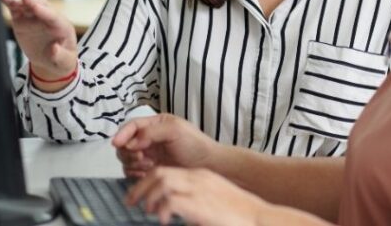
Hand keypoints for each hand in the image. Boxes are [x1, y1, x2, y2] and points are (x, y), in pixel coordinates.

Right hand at [1, 0, 77, 81]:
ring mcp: (35, 18)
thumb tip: (54, 49)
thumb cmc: (61, 60)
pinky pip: (17, 10)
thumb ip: (60, 55)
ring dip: (19, 1)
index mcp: (62, 27)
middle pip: (41, 6)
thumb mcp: (64, 61)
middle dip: (33, 1)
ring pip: (28, 6)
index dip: (44, 11)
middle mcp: (49, 19)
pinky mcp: (23, 21)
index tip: (35, 7)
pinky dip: (10, 3)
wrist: (51, 60)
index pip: (53, 17)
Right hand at [112, 114, 219, 177]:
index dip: (122, 134)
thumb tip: (131, 142)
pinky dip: (134, 173)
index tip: (116, 143)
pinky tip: (146, 173)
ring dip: (132, 162)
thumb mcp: (175, 130)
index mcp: (155, 124)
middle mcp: (149, 138)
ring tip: (148, 165)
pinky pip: (131, 171)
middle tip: (141, 156)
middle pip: (125, 143)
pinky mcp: (149, 169)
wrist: (207, 166)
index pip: (131, 126)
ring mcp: (148, 154)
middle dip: (128, 151)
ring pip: (126, 158)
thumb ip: (151, 132)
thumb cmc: (195, 145)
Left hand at [126, 167, 269, 225]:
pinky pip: (171, 201)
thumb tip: (175, 212)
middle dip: (140, 187)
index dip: (148, 181)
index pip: (166, 170)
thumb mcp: (213, 201)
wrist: (259, 218)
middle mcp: (198, 179)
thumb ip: (194, 202)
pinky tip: (164, 220)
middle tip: (131, 201)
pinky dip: (162, 210)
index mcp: (200, 177)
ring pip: (161, 181)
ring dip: (148, 196)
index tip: (139, 194)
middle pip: (159, 172)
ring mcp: (199, 190)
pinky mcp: (200, 204)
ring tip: (146, 210)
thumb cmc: (239, 214)